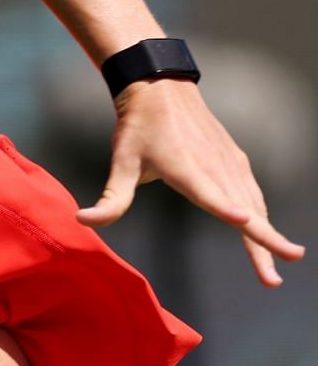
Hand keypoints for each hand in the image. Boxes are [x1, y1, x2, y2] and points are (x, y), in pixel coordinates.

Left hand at [76, 78, 305, 285]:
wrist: (159, 86)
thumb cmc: (138, 127)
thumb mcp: (121, 161)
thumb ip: (111, 198)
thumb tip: (83, 221)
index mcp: (186, 168)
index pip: (208, 192)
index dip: (226, 208)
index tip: (245, 221)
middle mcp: (214, 167)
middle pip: (244, 210)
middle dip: (264, 242)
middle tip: (275, 279)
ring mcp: (229, 163)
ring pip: (255, 205)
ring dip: (269, 236)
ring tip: (281, 262)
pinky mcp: (236, 160)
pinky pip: (253, 193)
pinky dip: (263, 215)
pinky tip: (265, 232)